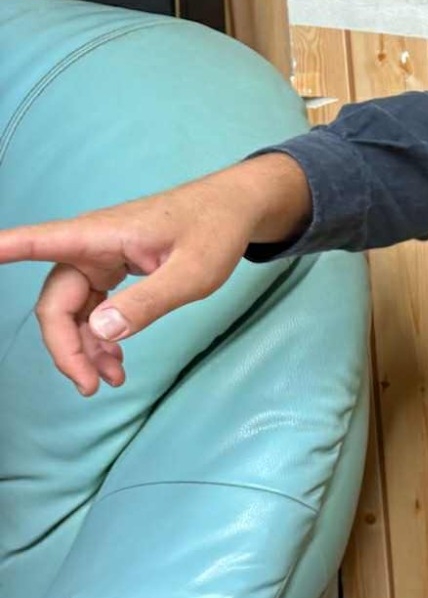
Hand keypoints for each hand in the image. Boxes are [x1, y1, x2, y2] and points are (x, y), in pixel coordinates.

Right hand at [0, 153, 311, 394]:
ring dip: (83, 349)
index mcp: (100, 235)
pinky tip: (115, 361)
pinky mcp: (110, 270)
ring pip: (72, 312)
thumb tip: (100, 330)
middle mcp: (89, 246)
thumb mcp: (193, 273)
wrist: (235, 209)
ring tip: (110, 381)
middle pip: (55, 302)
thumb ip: (149, 302)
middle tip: (90, 387)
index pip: (37, 242)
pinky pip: (91, 310)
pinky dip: (99, 338)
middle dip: (65, 347)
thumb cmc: (215, 230)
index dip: (3, 250)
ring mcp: (98, 259)